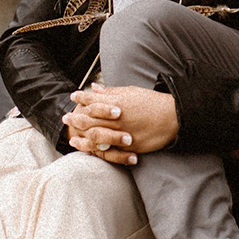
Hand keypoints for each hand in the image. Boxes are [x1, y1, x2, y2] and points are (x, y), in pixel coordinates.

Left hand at [62, 87, 179, 164]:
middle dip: (75, 119)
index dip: (81, 98)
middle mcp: (117, 118)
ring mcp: (122, 133)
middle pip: (89, 120)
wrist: (172, 116)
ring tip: (73, 138)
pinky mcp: (129, 146)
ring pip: (96, 137)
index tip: (73, 97)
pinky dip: (98, 151)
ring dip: (82, 138)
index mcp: (117, 103)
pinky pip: (110, 150)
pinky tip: (90, 151)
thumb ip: (111, 92)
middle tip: (66, 119)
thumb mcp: (131, 92)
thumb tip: (95, 87)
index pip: (93, 100)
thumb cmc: (152, 102)